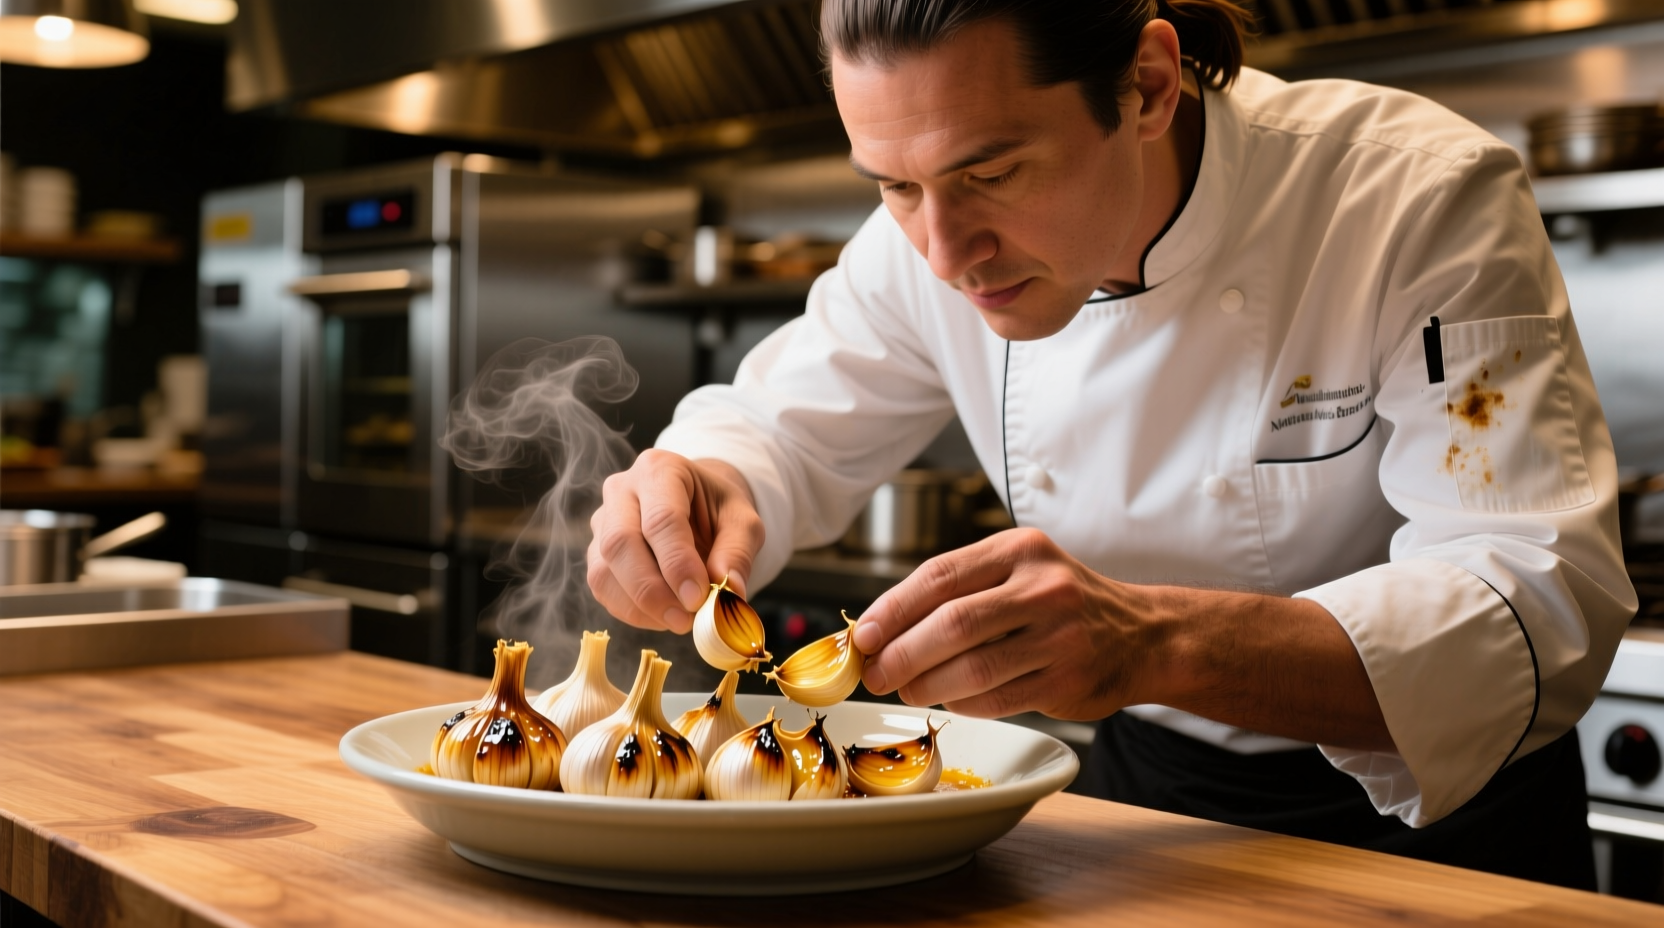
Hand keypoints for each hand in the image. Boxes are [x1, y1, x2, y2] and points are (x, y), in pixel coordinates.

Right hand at [587, 450, 763, 632]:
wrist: (697, 507)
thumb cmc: (718, 510)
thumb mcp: (743, 522)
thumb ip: (738, 553)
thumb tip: (730, 593)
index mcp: (661, 470)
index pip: (661, 518)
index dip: (677, 563)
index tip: (697, 598)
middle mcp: (621, 490)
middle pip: (620, 542)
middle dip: (651, 590)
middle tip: (685, 619)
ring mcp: (602, 521)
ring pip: (603, 570)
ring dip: (639, 606)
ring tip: (679, 620)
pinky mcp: (596, 553)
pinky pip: (602, 588)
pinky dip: (631, 612)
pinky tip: (662, 616)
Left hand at [852, 528, 1154, 720]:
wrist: (1142, 635)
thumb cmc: (1060, 604)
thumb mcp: (1018, 572)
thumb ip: (958, 591)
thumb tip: (880, 629)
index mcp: (1019, 550)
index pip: (939, 576)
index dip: (892, 610)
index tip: (863, 637)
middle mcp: (1043, 587)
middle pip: (953, 624)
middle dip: (902, 654)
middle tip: (875, 674)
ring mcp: (1060, 636)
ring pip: (973, 667)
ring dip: (927, 685)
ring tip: (908, 689)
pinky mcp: (1068, 681)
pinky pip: (997, 698)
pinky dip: (964, 703)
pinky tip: (952, 699)